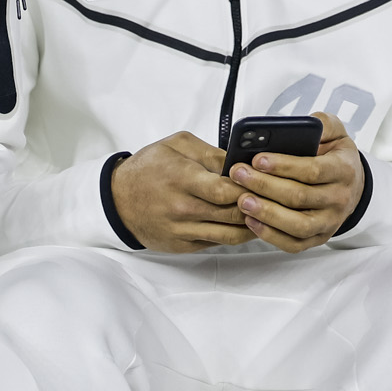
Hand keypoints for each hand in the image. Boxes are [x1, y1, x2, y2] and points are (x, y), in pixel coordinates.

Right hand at [105, 133, 254, 251]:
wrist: (117, 199)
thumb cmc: (147, 169)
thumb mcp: (177, 145)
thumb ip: (211, 152)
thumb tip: (242, 162)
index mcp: (182, 178)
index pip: (225, 189)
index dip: (249, 187)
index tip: (262, 181)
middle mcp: (182, 208)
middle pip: (234, 213)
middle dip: (259, 206)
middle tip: (274, 198)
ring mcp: (183, 230)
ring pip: (231, 234)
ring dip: (254, 225)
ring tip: (267, 214)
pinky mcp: (183, 245)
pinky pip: (218, 242)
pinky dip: (236, 234)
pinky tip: (246, 224)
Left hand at [225, 112, 365, 252]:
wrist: (351, 186)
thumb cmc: (334, 157)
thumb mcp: (336, 133)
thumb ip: (323, 124)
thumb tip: (307, 123)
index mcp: (344, 170)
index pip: (313, 170)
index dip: (284, 166)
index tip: (257, 159)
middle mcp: (339, 199)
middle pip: (299, 197)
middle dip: (265, 186)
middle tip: (238, 174)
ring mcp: (329, 222)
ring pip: (297, 225)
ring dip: (266, 214)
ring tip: (241, 200)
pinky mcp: (317, 238)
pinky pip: (293, 244)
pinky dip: (270, 235)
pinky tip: (250, 221)